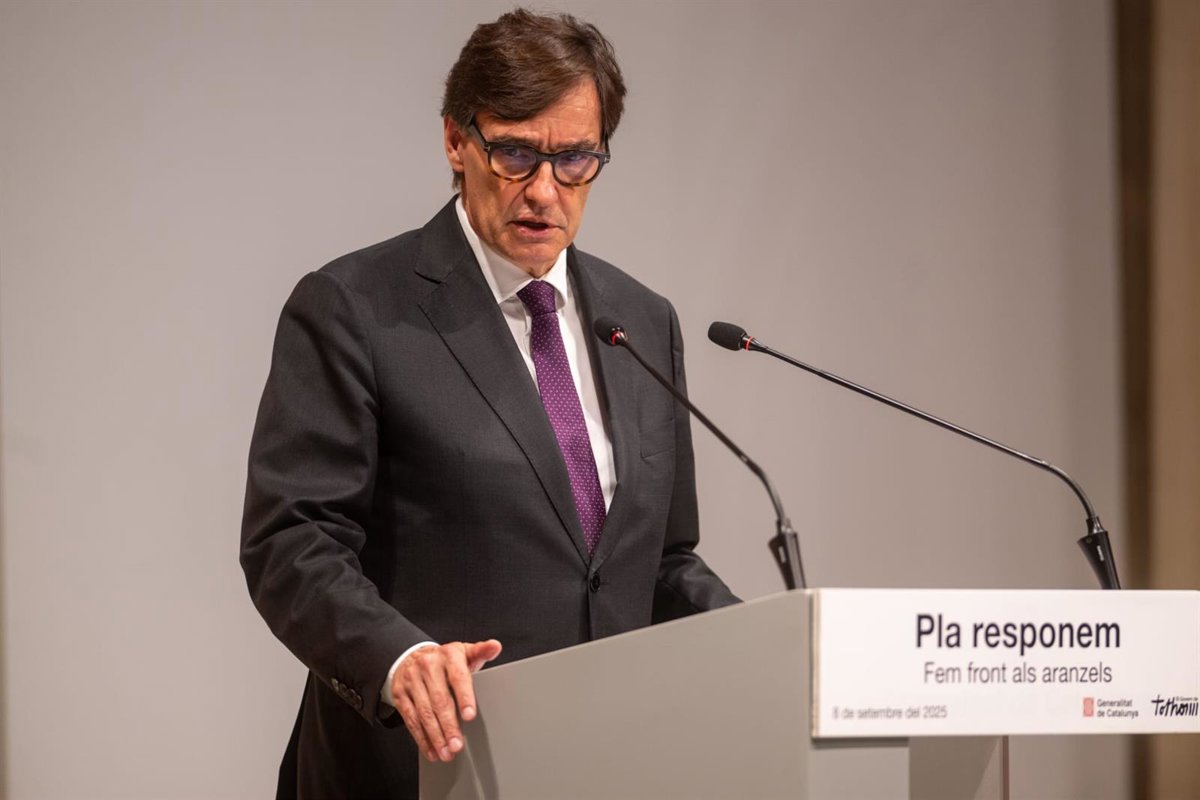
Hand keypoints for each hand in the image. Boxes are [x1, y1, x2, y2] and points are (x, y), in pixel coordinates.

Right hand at [390, 639, 502, 762]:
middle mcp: (428, 666)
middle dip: (449, 725)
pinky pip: (410, 719)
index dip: (464, 697)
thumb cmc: (445, 660)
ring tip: (446, 752)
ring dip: (435, 736)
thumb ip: (481, 652)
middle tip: (457, 745)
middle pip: (439, 700)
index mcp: (448, 655)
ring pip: (424, 712)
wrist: (411, 657)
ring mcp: (412, 680)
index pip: (458, 677)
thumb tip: (495, 646)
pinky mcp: (400, 694)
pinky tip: (431, 750)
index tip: (470, 716)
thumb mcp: (463, 652)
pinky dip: (421, 738)